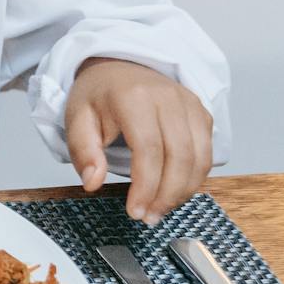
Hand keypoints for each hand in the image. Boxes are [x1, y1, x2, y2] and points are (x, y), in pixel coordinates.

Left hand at [66, 58, 213, 223]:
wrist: (120, 67)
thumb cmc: (99, 95)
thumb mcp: (77, 118)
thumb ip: (83, 151)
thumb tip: (92, 182)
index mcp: (133, 97)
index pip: (148, 149)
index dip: (145, 186)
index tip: (134, 211)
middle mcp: (168, 98)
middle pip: (179, 156)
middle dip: (166, 195)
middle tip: (149, 217)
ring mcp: (190, 104)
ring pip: (200, 158)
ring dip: (183, 191)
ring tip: (160, 210)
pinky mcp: (202, 114)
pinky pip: (207, 153)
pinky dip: (194, 178)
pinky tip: (174, 191)